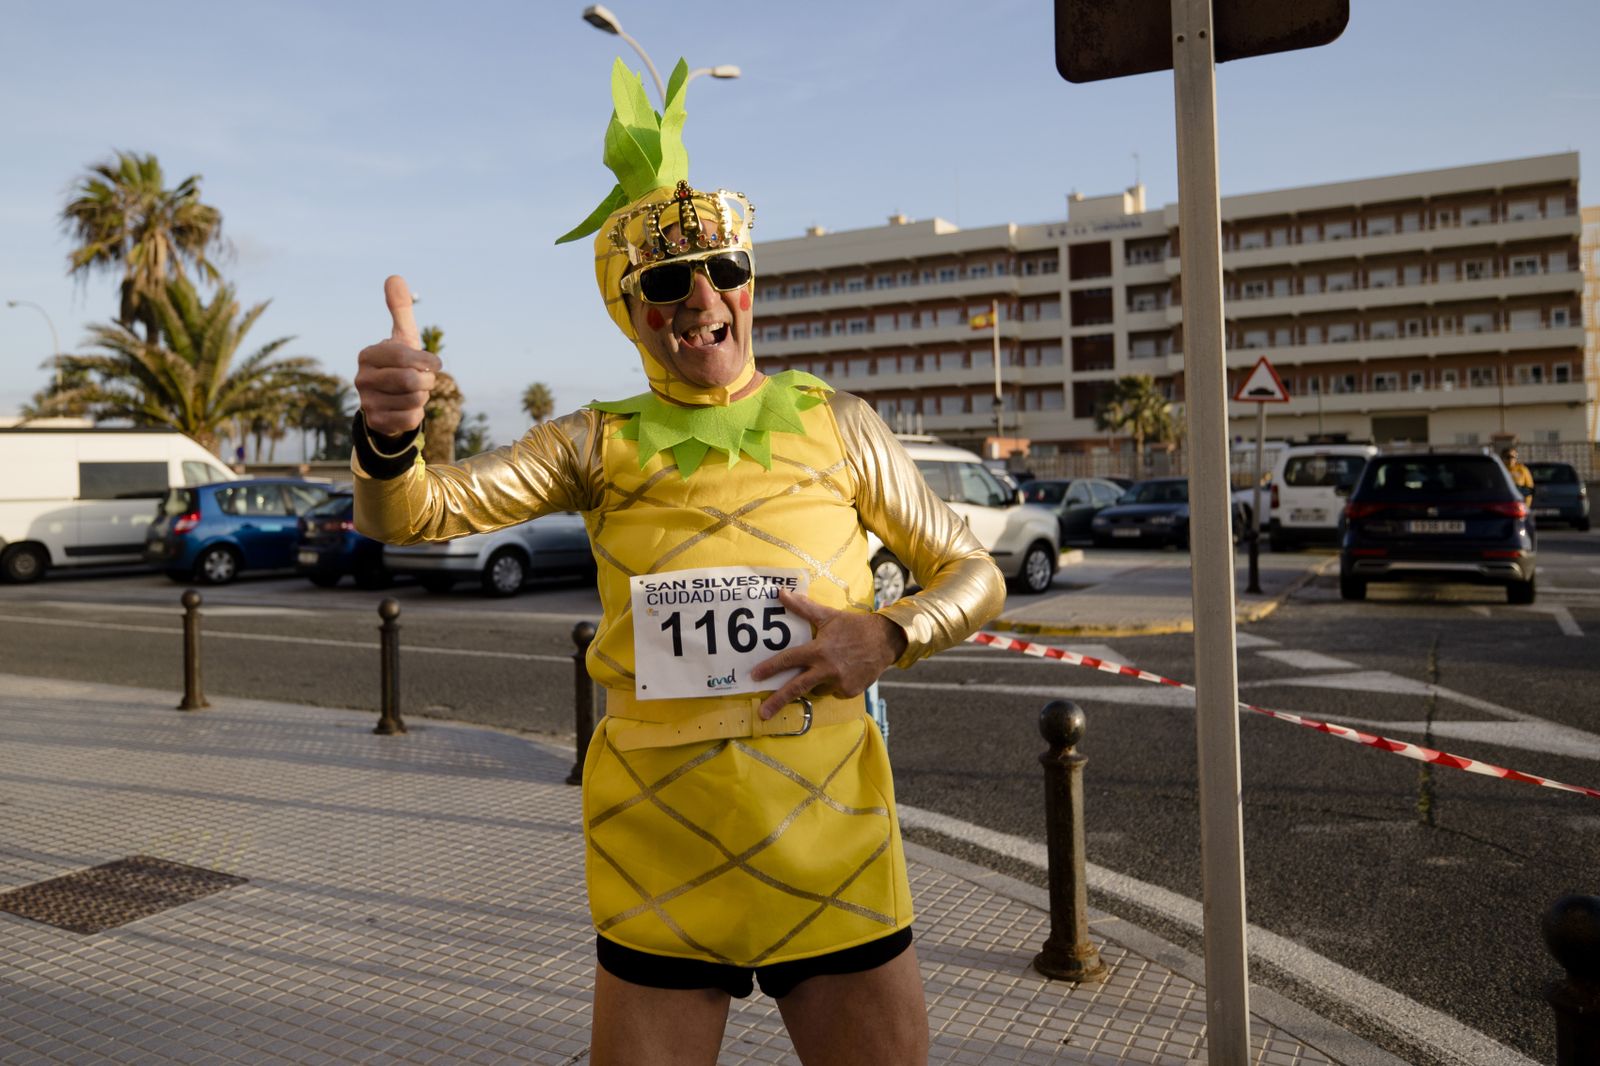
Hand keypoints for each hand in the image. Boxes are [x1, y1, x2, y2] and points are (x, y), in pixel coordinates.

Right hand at [355, 275, 439, 435]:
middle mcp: (361, 378)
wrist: (388, 401)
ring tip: (413, 393)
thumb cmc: (400, 365)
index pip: (404, 356)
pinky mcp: (376, 422)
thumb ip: (400, 310)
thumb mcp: (402, 338)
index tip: (435, 363)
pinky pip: (410, 419)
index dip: (427, 361)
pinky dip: (416, 414)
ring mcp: (366, 402)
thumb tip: (394, 277)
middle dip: (427, 381)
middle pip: (411, 381)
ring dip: (423, 398)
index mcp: (367, 355)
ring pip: (414, 400)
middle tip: (424, 380)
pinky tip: (407, 408)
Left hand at [750, 589, 908, 719]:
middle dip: (777, 701)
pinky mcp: (849, 691)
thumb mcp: (828, 616)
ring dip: (815, 681)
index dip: (770, 668)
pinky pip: (832, 691)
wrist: (885, 640)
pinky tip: (843, 670)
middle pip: (796, 688)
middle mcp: (827, 669)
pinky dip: (833, 683)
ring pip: (816, 688)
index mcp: (819, 651)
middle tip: (762, 714)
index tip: (754, 676)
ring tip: (830, 665)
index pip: (789, 660)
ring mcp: (839, 682)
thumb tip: (781, 592)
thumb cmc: (853, 626)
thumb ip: (802, 607)